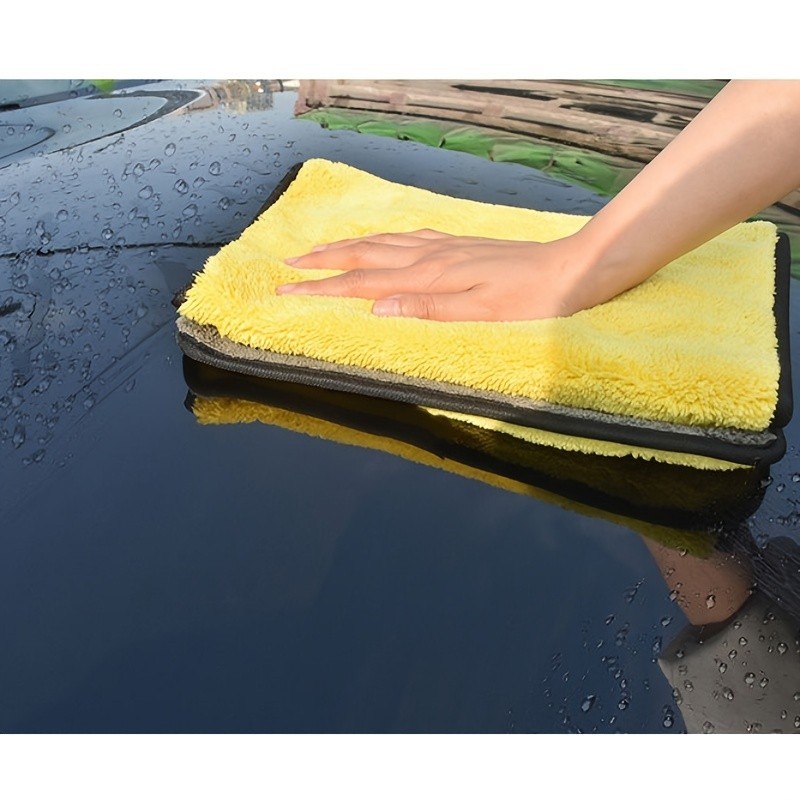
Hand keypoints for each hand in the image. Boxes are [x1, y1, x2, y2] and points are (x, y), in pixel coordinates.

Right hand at [277, 229, 613, 321]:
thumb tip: (375, 308)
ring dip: (345, 247)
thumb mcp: (480, 313)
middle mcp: (429, 257)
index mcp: (428, 277)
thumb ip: (427, 309)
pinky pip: (406, 237)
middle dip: (321, 262)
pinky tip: (379, 240)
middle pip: (363, 257)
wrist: (571, 269)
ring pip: (381, 243)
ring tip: (319, 250)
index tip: (285, 289)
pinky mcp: (457, 245)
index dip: (321, 288)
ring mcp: (443, 247)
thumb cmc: (530, 299)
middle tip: (286, 264)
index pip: (362, 284)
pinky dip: (380, 238)